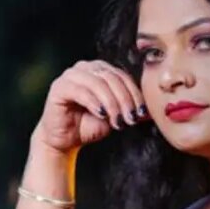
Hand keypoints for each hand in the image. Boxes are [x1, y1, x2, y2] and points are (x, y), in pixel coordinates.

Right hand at [33, 60, 150, 152]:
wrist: (65, 141)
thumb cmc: (89, 126)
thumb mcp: (114, 116)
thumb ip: (129, 109)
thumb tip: (150, 111)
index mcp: (100, 70)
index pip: (122, 76)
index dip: (135, 94)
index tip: (142, 113)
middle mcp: (85, 68)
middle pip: (112, 78)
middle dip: (125, 100)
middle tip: (131, 118)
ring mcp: (71, 75)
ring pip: (98, 83)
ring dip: (112, 103)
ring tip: (118, 121)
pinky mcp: (59, 87)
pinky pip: (81, 91)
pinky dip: (94, 103)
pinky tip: (102, 114)